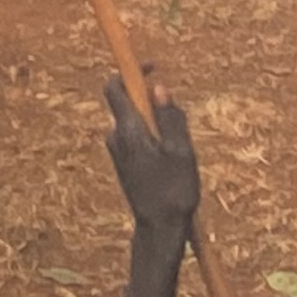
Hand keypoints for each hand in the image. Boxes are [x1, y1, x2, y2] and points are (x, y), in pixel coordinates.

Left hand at [105, 73, 198, 229]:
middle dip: (153, 102)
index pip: (115, 87)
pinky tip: (171, 162)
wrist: (159, 229)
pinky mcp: (124, 163)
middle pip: (129, 103)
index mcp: (128, 130)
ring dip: (157, 124)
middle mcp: (117, 137)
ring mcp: (118, 151)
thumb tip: (159, 87)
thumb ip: (170, 117)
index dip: (131, 70)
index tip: (152, 67)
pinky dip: (154, 138)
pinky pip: (137, 138)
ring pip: (136, 122)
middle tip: (179, 123)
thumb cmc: (173, 191)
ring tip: (179, 151)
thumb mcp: (181, 151)